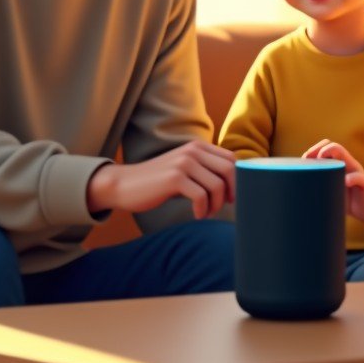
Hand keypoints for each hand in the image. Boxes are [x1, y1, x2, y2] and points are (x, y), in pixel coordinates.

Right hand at [87, 141, 236, 219]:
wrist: (124, 184)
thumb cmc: (158, 182)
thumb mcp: (184, 170)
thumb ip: (205, 170)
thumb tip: (234, 186)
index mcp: (198, 146)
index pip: (232, 159)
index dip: (238, 179)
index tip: (232, 196)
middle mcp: (193, 150)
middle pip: (230, 170)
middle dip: (233, 192)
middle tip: (224, 206)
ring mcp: (184, 163)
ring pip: (217, 185)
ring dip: (216, 205)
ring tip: (207, 213)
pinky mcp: (174, 178)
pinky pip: (201, 196)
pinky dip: (203, 210)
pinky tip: (198, 216)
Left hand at [303, 139, 363, 227]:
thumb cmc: (348, 200)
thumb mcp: (331, 191)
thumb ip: (319, 187)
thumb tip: (298, 191)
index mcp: (339, 165)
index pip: (327, 146)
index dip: (314, 150)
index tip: (303, 160)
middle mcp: (348, 165)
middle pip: (335, 147)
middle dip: (320, 149)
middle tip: (310, 161)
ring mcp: (357, 173)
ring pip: (347, 157)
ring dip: (333, 156)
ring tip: (323, 165)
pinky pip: (360, 178)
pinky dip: (352, 178)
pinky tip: (345, 182)